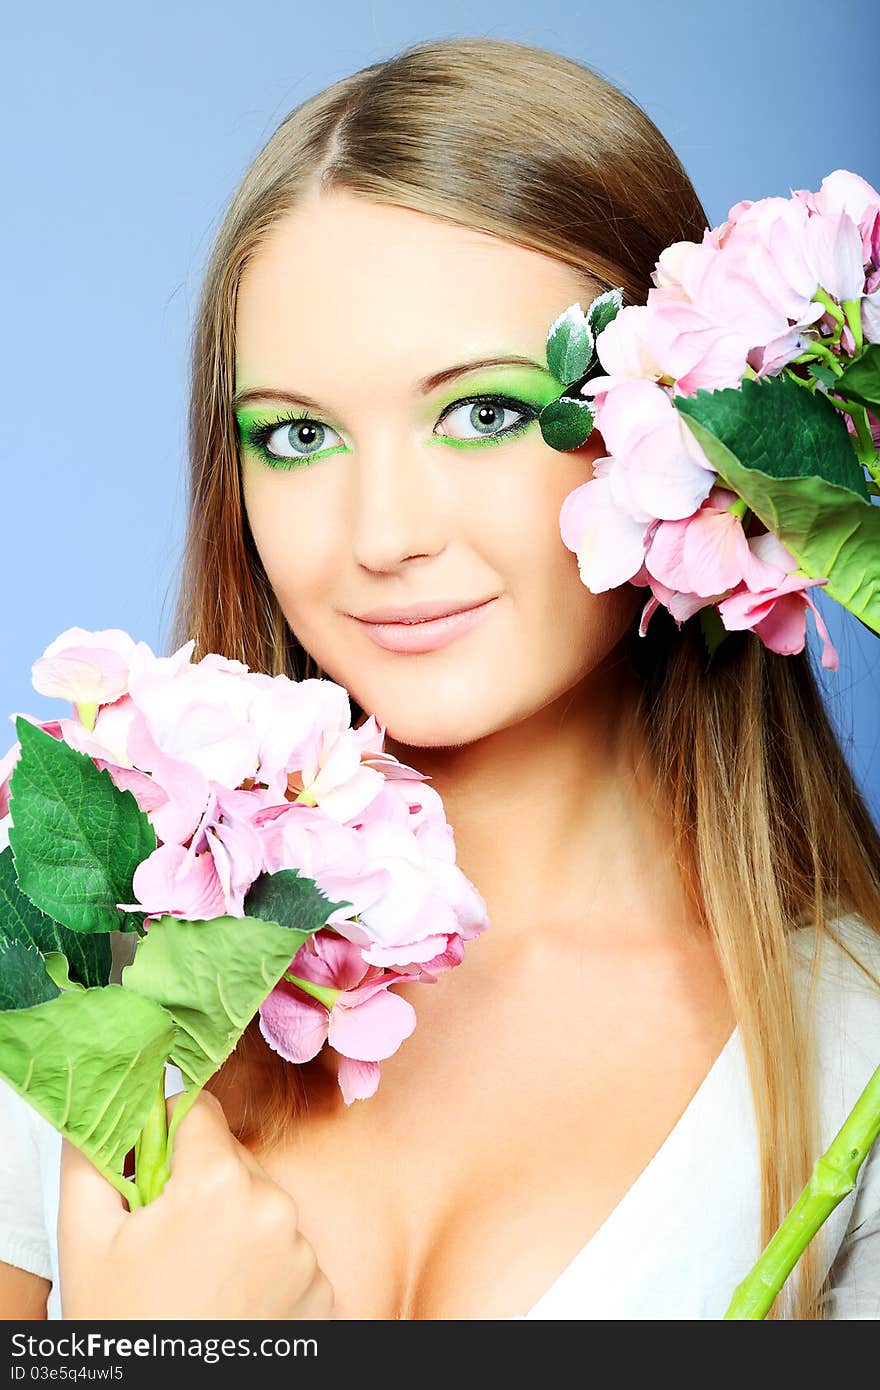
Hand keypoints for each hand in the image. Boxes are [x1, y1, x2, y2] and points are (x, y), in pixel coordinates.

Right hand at [58, 1088, 333, 1318]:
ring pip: (260, 1206)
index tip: (149, 1168)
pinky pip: (287, 1252)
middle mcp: (276, 1207)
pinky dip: (260, 1267)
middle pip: (231, 1160)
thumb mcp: (86, 1241)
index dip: (166, 1131)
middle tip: (165, 1239)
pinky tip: (229, 1302)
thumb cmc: (126, 1328)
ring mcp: (305, 1253)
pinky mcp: (323, 1292)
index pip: (198, 1111)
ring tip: (196, 1279)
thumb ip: (92, 1159)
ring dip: (232, 1226)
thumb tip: (101, 1114)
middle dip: (198, 1186)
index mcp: (219, 1182)